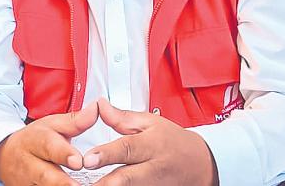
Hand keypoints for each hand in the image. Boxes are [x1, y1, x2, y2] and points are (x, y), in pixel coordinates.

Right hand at [0, 101, 98, 185]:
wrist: (6, 157)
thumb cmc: (36, 139)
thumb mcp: (53, 125)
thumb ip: (75, 121)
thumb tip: (97, 108)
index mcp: (36, 140)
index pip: (49, 145)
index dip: (64, 154)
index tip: (78, 162)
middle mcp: (29, 163)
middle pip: (44, 174)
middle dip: (61, 181)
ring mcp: (27, 182)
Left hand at [83, 98, 218, 185]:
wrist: (199, 164)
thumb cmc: (172, 141)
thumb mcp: (150, 122)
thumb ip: (122, 116)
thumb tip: (100, 106)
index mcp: (151, 144)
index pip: (127, 148)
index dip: (107, 154)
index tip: (88, 159)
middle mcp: (152, 168)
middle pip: (127, 177)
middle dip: (106, 183)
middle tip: (85, 183)